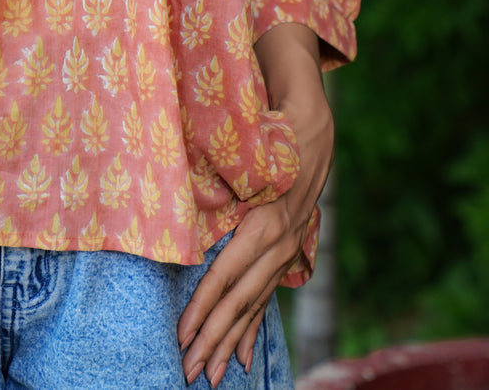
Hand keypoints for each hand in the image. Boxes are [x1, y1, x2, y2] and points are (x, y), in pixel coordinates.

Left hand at [177, 24, 333, 386]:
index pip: (226, 275)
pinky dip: (253, 329)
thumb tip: (177, 184)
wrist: (312, 125)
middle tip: (190, 373)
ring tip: (211, 375)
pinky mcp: (285, 253)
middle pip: (240, 302)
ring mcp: (285, 252)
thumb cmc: (267, 130)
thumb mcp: (244, 146)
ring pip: (254, 306)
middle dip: (214, 339)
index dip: (203, 306)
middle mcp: (277, 245)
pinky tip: (243, 358)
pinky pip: (267, 298)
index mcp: (262, 223)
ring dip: (231, 342)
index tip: (183, 333)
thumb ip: (219, 171)